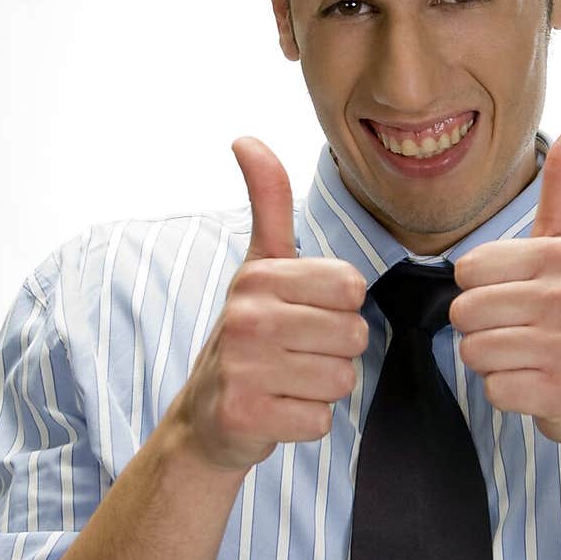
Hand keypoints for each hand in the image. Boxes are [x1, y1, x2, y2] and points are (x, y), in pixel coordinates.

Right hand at [176, 137, 368, 471]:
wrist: (206, 417)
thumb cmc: (248, 337)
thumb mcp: (259, 266)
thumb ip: (268, 203)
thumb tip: (246, 138)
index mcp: (258, 276)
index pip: (351, 289)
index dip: (340, 309)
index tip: (305, 316)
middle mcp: (246, 317)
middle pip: (354, 336)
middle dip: (335, 352)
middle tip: (296, 355)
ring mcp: (243, 369)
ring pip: (342, 379)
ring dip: (323, 388)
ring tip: (288, 382)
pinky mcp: (246, 416)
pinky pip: (321, 419)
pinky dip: (307, 421)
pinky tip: (278, 411)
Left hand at [449, 113, 560, 453]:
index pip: (468, 271)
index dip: (481, 289)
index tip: (518, 296)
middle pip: (465, 312)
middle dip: (482, 329)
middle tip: (522, 333)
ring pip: (476, 352)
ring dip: (493, 362)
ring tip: (529, 358)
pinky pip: (495, 390)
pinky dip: (508, 394)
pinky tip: (537, 386)